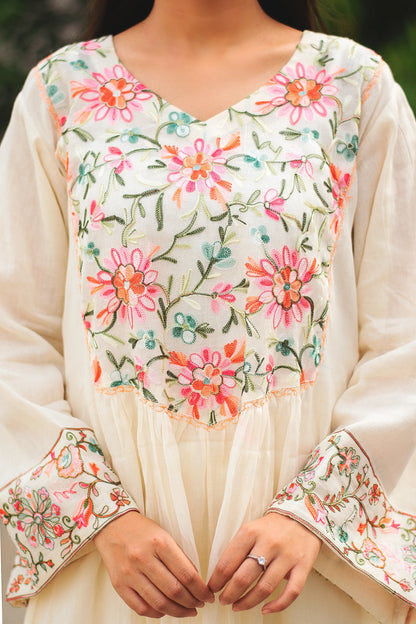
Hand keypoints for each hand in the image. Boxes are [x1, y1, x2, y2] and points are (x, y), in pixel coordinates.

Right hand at [94, 510, 213, 617]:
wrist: (112, 524)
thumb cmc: (141, 529)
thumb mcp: (164, 535)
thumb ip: (179, 557)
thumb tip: (195, 582)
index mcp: (160, 542)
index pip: (186, 574)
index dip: (200, 590)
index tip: (207, 596)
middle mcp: (143, 558)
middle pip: (174, 590)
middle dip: (192, 602)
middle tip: (199, 604)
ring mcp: (129, 573)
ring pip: (159, 602)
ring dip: (178, 611)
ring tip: (187, 611)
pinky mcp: (118, 584)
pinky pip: (140, 607)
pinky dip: (156, 613)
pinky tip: (165, 611)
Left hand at [208, 512, 320, 613]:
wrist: (301, 516)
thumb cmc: (272, 527)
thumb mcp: (250, 529)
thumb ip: (237, 549)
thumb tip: (220, 576)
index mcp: (250, 532)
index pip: (227, 563)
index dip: (216, 581)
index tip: (211, 589)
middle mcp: (269, 543)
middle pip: (243, 578)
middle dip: (229, 594)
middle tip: (223, 600)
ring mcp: (287, 556)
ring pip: (264, 588)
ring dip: (247, 602)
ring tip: (238, 606)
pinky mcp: (303, 566)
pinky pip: (291, 593)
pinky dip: (277, 606)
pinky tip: (265, 609)